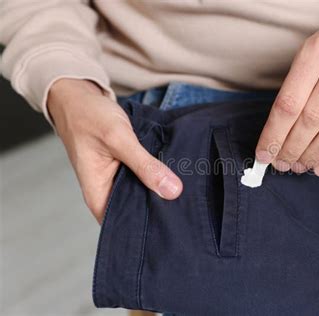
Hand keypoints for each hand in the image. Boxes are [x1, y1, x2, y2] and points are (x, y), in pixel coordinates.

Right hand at [48, 79, 182, 222]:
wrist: (79, 97)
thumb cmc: (89, 117)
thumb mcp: (119, 140)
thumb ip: (145, 166)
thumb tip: (172, 191)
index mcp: (98, 196)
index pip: (127, 225)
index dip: (151, 224)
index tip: (177, 220)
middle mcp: (106, 193)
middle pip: (138, 210)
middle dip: (161, 206)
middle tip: (189, 204)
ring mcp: (116, 181)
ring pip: (143, 193)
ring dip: (160, 189)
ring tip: (187, 191)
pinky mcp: (124, 169)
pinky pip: (143, 178)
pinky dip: (156, 175)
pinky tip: (174, 174)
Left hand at [256, 8, 318, 175]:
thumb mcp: (309, 56)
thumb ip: (294, 91)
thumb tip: (275, 138)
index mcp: (317, 50)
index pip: (289, 103)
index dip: (274, 134)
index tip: (263, 154)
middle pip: (312, 118)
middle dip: (293, 148)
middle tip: (282, 164)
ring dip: (315, 155)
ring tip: (300, 166)